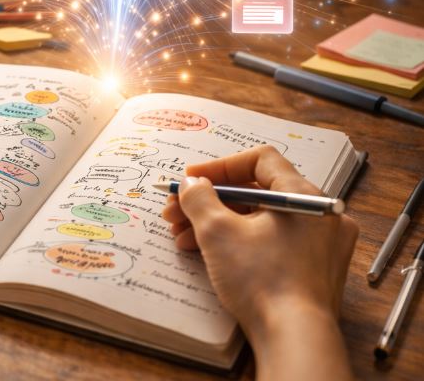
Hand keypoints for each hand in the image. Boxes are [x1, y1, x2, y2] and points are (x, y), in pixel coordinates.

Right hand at [161, 145, 357, 380]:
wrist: (294, 338)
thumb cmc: (262, 282)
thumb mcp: (217, 232)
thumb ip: (199, 198)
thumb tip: (192, 184)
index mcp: (303, 195)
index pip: (260, 160)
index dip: (220, 166)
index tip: (192, 179)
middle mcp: (319, 214)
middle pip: (257, 192)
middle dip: (211, 201)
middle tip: (177, 211)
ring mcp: (322, 243)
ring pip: (262, 219)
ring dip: (219, 223)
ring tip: (183, 237)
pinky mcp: (315, 269)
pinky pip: (274, 242)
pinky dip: (241, 242)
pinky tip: (208, 254)